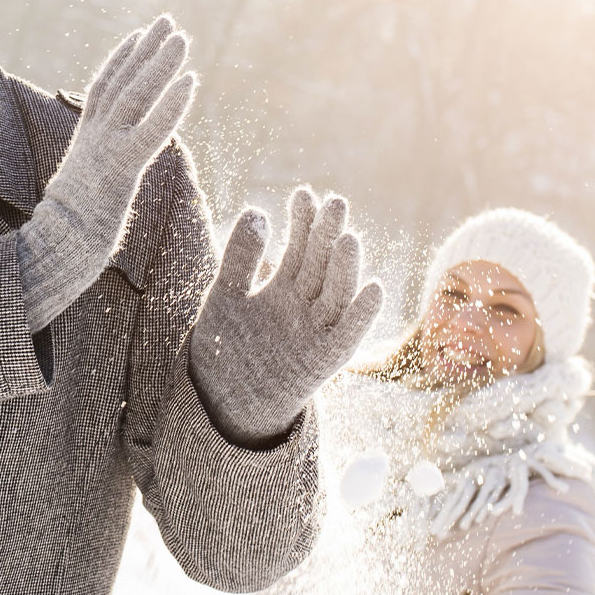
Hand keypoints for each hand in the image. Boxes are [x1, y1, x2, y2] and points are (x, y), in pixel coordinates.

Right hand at [17, 16, 196, 332]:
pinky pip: (152, 130)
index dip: (122, 58)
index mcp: (85, 138)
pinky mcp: (121, 169)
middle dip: (147, 50)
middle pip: (122, 81)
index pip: (103, 87)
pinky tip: (192, 82)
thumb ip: (94, 168)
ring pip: (136, 96)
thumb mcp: (80, 187)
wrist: (55, 247)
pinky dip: (172, 104)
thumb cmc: (66, 227)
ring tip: (182, 39)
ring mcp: (106, 150)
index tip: (140, 35)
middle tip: (169, 22)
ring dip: (161, 64)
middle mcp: (94, 136)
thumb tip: (99, 169)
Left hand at [190, 187, 382, 445]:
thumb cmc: (224, 349)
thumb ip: (240, 258)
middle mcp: (305, 306)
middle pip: (321, 265)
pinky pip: (347, 336)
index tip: (304, 193)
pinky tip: (374, 287)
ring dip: (346, 268)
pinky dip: (362, 315)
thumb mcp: (224, 296)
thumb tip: (257, 211)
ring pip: (337, 294)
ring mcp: (317, 332)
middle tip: (335, 202)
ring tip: (348, 238)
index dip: (303, 222)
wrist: (221, 402)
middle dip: (327, 235)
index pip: (298, 248)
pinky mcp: (325, 360)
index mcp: (282, 289)